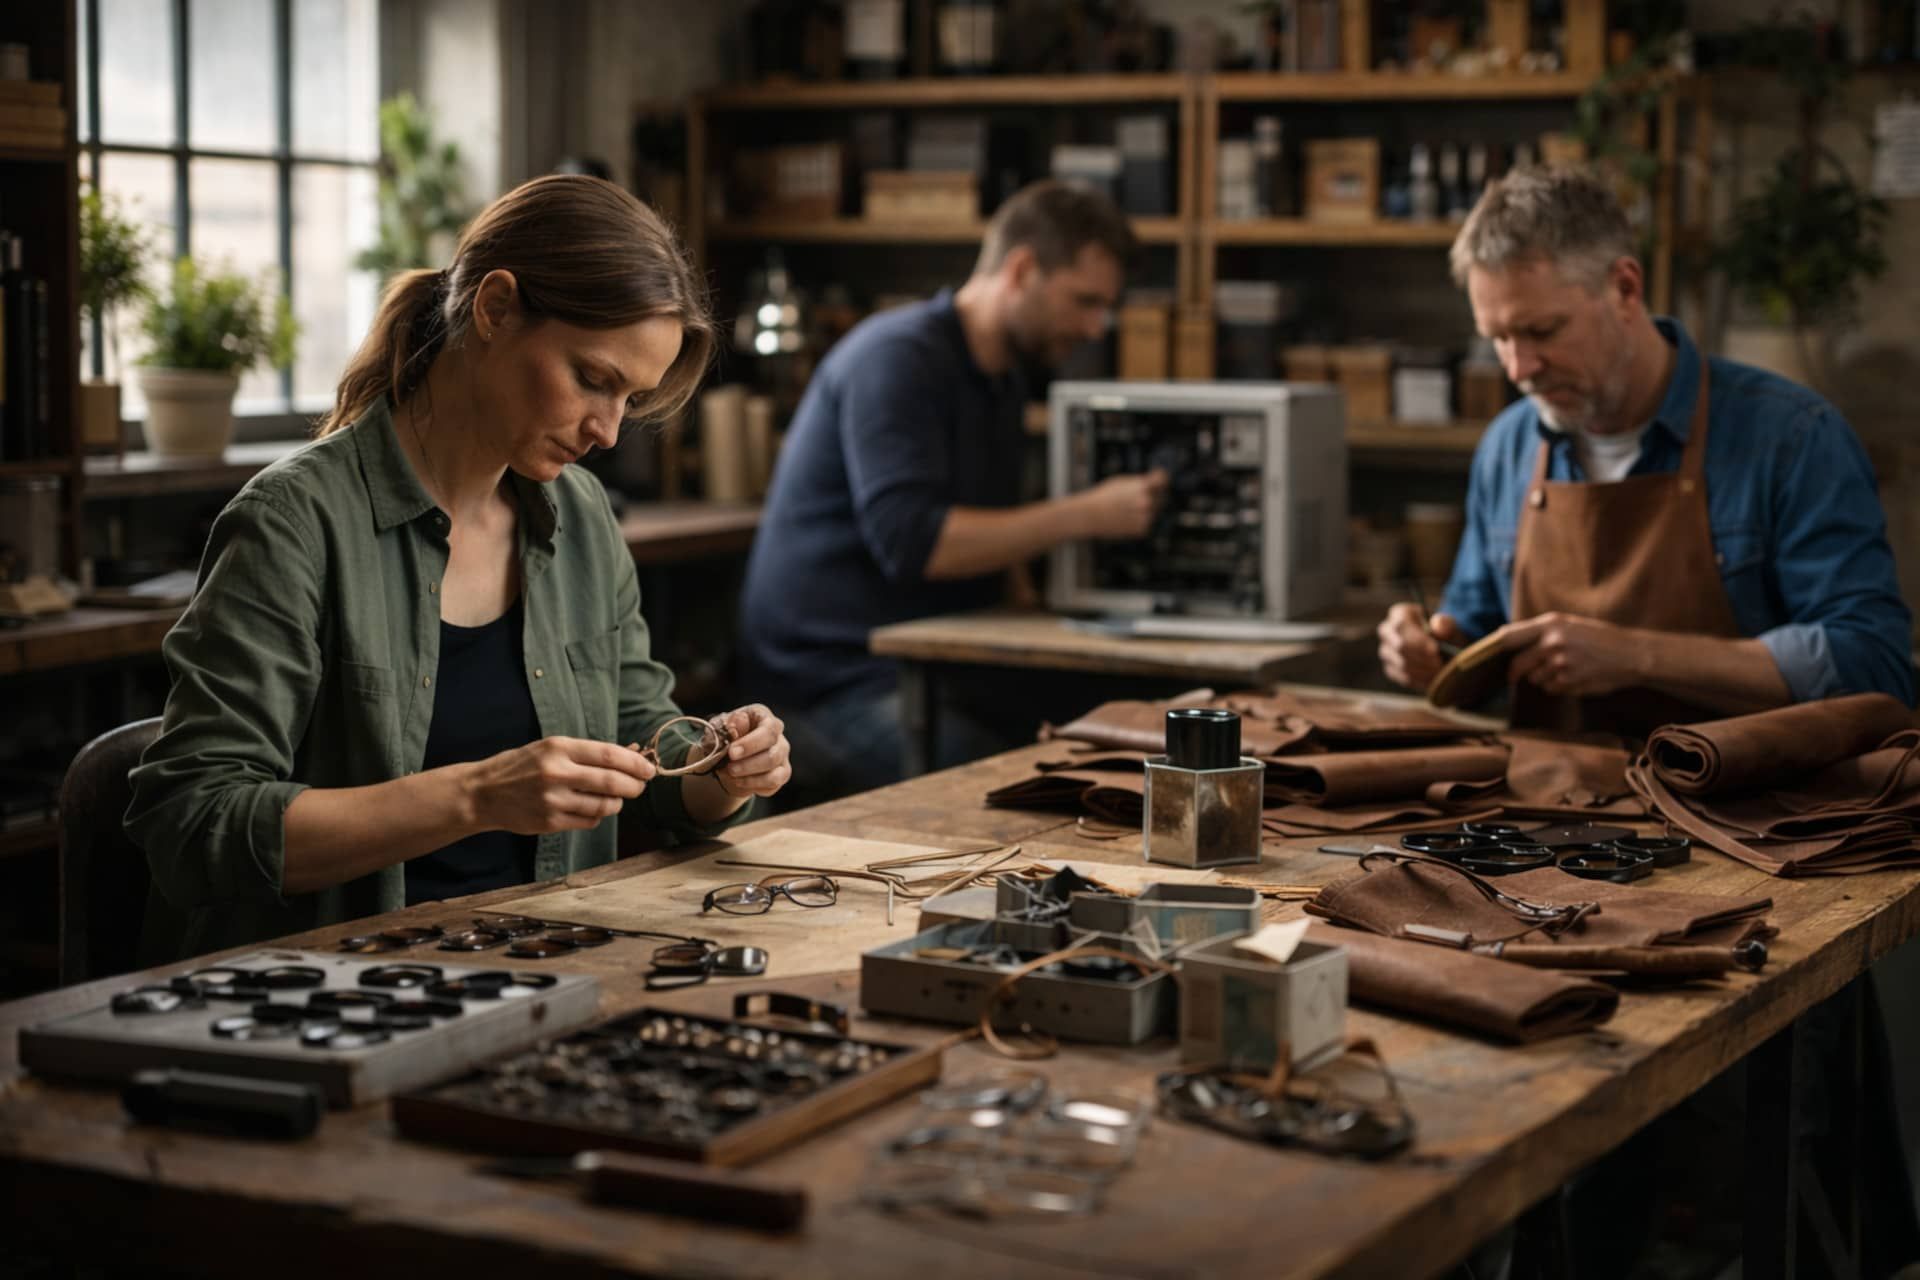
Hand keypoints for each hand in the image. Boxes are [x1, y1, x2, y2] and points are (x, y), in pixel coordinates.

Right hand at [467, 736, 654, 834]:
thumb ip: (588, 753)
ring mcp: (553, 800)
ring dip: (617, 803)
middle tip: (640, 786)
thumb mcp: (550, 748)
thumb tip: (633, 754)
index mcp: (558, 748)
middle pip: (612, 782)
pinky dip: (598, 816)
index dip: (635, 763)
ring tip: (614, 797)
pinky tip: (592, 809)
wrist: (483, 793)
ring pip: (604, 806)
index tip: (649, 769)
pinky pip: (589, 821)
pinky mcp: (550, 822)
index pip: (609, 755)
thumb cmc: (522, 766)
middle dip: (634, 786)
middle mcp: (556, 773)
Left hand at [709, 704, 791, 799]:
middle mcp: (778, 736)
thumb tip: (738, 721)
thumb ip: (730, 725)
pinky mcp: (782, 774)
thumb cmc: (726, 736)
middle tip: (729, 768)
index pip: (768, 730)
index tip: (732, 752)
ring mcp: (782, 756)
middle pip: (773, 754)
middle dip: (748, 764)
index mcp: (764, 717)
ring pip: (775, 773)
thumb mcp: (721, 728)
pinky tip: (738, 781)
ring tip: (731, 775)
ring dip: (750, 778)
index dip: (751, 743)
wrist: (727, 754)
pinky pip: (772, 784)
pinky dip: (753, 786)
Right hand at [1077, 469, 1167, 539]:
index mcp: (1143, 487)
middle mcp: (1148, 502)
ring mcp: (1146, 517)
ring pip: (1154, 512)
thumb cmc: (1103, 497)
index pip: (1163, 479)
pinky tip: (1125, 519)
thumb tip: (1153, 484)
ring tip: (1126, 510)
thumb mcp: (1122, 482)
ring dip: (1146, 510)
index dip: (1160, 478)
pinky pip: (1146, 523)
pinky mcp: (1142, 530)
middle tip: (1136, 498)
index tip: (1157, 479)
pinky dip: (1139, 521)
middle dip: (1154, 496)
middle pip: (1161, 497)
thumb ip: (1140, 482)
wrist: (1090, 516)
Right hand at [1377, 602, 1465, 690]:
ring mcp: (1386, 651)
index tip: (1435, 650)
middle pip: (1399, 646)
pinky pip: (1403, 677)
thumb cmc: (1443, 633)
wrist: (1441, 648)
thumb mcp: (1448, 626)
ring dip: (1423, 670)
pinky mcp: (1390, 669)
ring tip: (1440, 671)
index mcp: (1399, 613)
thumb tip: (1438, 624)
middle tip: (1440, 664)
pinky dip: (1420, 680)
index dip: (1417, 639)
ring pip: (1401, 664)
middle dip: (1422, 657)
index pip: (1401, 625)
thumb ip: (1445, 624)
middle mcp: (1387, 631)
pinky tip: (1433, 678)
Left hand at [1500, 612, 1646, 696]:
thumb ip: (1541, 633)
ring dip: (1542, 678)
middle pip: (1517, 664)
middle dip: (1515, 672)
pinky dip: (1556, 686)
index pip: (1508, 637)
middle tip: (1515, 675)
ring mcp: (1560, 664)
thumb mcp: (1569, 625)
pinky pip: (1550, 689)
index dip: (1492, 648)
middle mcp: (1552, 642)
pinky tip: (1574, 677)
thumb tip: (1506, 643)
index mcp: (1550, 624)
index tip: (1484, 656)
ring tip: (1564, 668)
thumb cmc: (1598, 638)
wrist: (1631, 654)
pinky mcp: (1568, 682)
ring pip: (1534, 679)